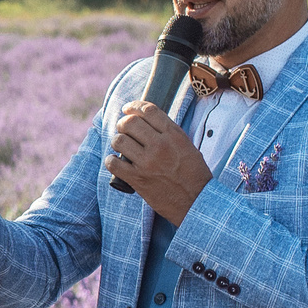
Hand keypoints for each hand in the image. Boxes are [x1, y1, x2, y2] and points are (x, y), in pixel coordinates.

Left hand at [109, 101, 210, 225]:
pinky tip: (116, 162)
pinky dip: (111, 161)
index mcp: (174, 135)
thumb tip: (146, 119)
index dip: (134, 106)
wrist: (197, 201)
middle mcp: (160, 146)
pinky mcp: (137, 179)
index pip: (148, 110)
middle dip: (123, 123)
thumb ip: (168, 132)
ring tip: (122, 146)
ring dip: (117, 141)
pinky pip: (113, 163)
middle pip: (130, 123)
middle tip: (123, 129)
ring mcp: (147, 162)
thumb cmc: (193, 173)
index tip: (127, 109)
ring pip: (119, 140)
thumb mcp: (187, 146)